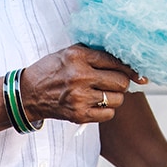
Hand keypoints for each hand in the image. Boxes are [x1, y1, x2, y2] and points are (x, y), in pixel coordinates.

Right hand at [21, 45, 144, 123]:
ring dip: (114, 96)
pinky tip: (96, 103)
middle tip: (115, 82)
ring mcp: (79, 97)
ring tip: (103, 92)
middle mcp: (80, 76)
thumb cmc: (51, 70)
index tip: (138, 73)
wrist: (28, 93)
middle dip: (122, 82)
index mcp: (78, 56)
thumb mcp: (69, 52)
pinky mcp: (79, 114)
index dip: (129, 67)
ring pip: (117, 99)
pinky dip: (106, 109)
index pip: (115, 60)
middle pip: (120, 82)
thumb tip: (124, 58)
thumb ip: (94, 53)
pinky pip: (108, 114)